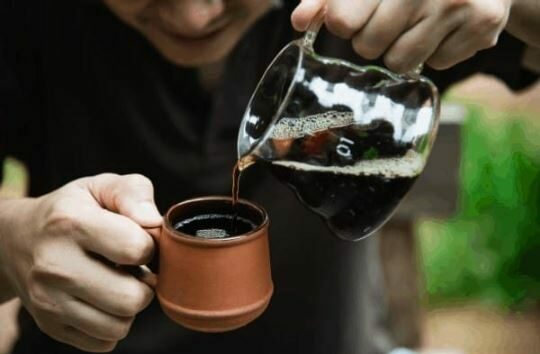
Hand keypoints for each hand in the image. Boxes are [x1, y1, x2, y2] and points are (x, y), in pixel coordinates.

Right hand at [0, 174, 160, 351]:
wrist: (18, 239)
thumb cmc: (72, 210)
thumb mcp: (101, 186)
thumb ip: (134, 194)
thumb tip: (154, 223)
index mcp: (70, 223)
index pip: (135, 248)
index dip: (149, 245)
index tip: (138, 240)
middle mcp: (54, 265)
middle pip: (131, 298)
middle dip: (145, 283)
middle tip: (133, 268)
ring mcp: (49, 301)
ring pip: (120, 326)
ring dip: (130, 306)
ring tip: (118, 282)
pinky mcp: (51, 327)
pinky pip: (104, 342)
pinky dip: (113, 325)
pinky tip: (104, 300)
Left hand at [292, 0, 512, 72]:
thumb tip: (299, 22)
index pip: (342, 19)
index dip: (344, 22)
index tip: (351, 17)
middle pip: (368, 46)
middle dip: (371, 39)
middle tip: (390, 18)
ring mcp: (457, 2)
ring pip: (399, 62)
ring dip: (401, 50)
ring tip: (417, 23)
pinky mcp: (483, 24)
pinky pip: (435, 65)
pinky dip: (435, 52)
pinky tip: (444, 27)